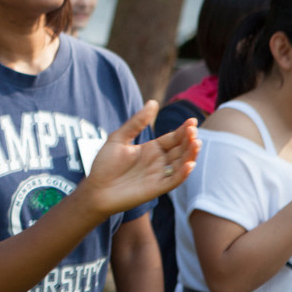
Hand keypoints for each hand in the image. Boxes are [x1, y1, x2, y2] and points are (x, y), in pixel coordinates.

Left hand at [80, 100, 200, 215]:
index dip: (183, 130)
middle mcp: (158, 161)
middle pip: (181, 149)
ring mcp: (159, 175)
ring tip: (196, 143)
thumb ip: (136, 122)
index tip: (192, 120)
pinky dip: (183, 173)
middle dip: (189, 140)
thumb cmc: (104, 165)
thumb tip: (153, 102)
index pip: (173, 138)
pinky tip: (189, 164)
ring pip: (182, 164)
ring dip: (191, 154)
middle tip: (193, 130)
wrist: (95, 190)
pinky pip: (174, 180)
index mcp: (151, 149)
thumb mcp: (118, 138)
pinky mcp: (157, 188)